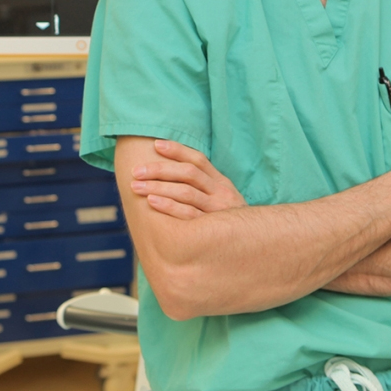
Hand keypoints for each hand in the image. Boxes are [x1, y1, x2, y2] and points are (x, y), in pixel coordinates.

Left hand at [130, 139, 246, 219]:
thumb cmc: (228, 221)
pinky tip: (152, 202)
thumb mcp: (222, 199)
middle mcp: (221, 193)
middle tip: (136, 171)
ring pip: (186, 192)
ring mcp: (217, 210)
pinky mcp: (212, 230)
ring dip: (158, 187)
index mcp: (222, 182)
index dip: (177, 150)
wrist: (254, 245)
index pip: (199, 160)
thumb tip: (174, 170)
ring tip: (136, 186)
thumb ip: (204, 185)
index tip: (156, 145)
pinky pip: (188, 215)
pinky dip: (169, 206)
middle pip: (188, 173)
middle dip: (160, 170)